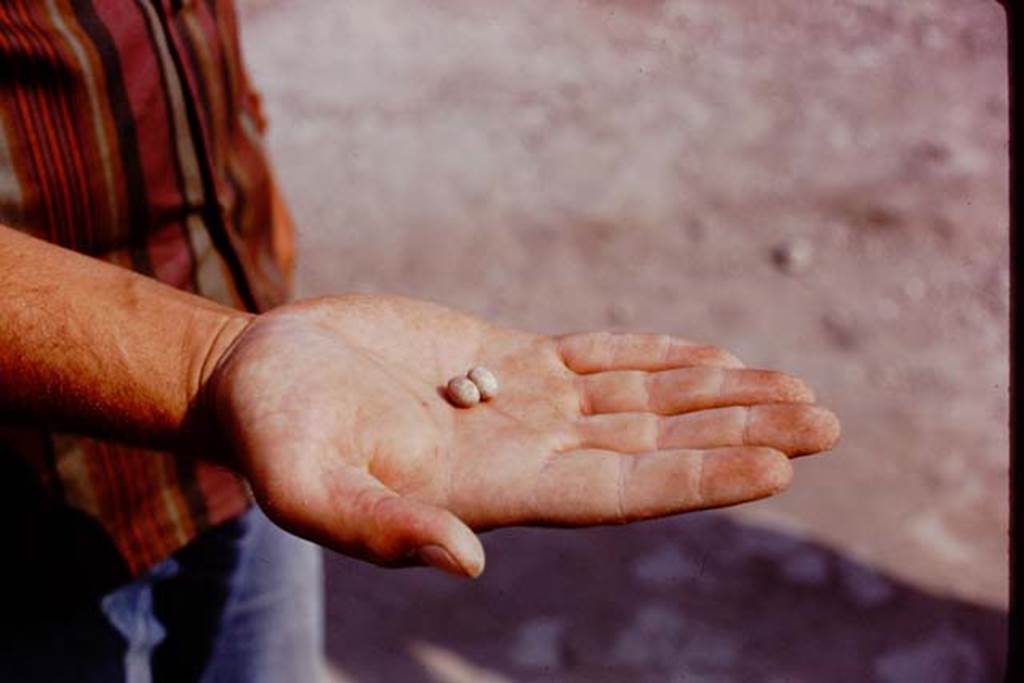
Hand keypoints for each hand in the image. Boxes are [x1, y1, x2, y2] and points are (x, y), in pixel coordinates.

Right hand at [204, 294, 838, 577]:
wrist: (260, 377)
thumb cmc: (272, 434)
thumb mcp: (305, 486)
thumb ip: (379, 529)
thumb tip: (466, 566)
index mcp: (488, 490)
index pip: (616, 492)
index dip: (696, 480)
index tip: (779, 465)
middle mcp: (522, 453)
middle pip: (651, 446)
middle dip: (737, 434)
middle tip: (826, 422)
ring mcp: (519, 403)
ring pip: (638, 399)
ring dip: (715, 393)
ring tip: (793, 387)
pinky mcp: (505, 360)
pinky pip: (598, 355)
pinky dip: (656, 354)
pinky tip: (707, 355)